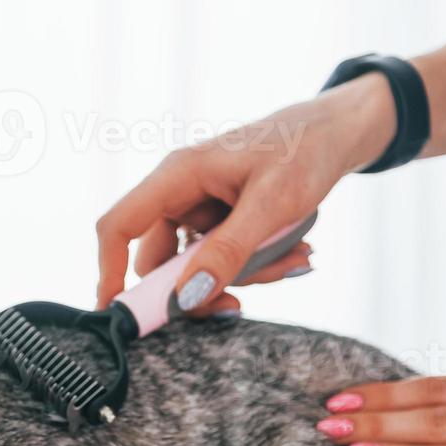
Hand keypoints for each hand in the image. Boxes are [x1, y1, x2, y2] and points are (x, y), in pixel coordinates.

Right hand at [94, 73, 396, 314]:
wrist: (337, 132)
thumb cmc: (306, 151)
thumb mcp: (273, 203)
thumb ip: (230, 250)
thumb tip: (188, 296)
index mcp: (178, 175)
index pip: (119, 225)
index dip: (108, 270)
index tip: (118, 313)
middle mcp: (180, 193)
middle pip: (161, 262)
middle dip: (201, 287)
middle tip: (240, 302)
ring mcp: (199, 209)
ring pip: (197, 269)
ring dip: (244, 275)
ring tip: (295, 255)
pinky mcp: (220, 222)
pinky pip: (223, 261)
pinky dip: (256, 265)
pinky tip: (294, 249)